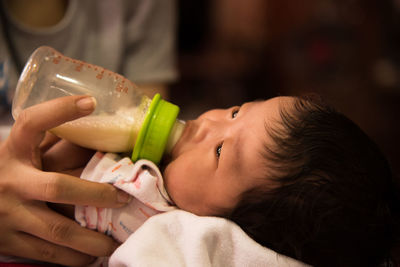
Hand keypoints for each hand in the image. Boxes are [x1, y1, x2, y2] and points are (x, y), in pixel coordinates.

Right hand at [0, 96, 130, 265]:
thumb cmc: (2, 173)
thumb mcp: (17, 153)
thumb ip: (47, 143)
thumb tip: (93, 123)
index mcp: (13, 152)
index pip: (32, 124)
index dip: (60, 111)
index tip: (90, 102)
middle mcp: (11, 182)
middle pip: (58, 187)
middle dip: (96, 195)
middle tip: (123, 198)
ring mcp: (8, 214)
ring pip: (57, 229)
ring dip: (90, 238)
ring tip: (114, 241)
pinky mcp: (8, 241)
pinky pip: (46, 253)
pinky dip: (72, 257)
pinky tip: (90, 257)